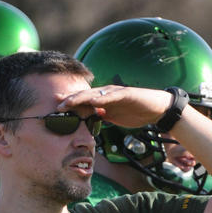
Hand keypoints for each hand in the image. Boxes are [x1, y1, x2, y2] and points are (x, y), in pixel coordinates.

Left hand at [57, 85, 174, 129]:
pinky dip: (101, 98)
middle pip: (84, 96)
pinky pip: (111, 96)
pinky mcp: (125, 94)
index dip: (69, 104)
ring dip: (80, 98)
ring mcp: (115, 93)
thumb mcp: (114, 116)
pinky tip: (92, 101)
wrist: (157, 108)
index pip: (82, 102)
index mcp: (102, 100)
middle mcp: (106, 93)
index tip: (55, 110)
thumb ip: (101, 116)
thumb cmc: (135, 112)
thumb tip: (89, 120)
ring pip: (94, 94)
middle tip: (55, 105)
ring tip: (68, 102)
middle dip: (69, 100)